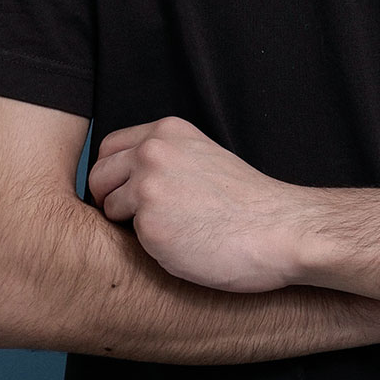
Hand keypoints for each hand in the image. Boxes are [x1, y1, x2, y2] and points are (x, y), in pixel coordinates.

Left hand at [87, 119, 379, 342]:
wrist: (281, 231)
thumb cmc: (249, 204)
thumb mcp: (203, 158)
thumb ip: (166, 158)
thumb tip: (125, 178)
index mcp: (168, 130)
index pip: (110, 147)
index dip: (114, 175)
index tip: (127, 196)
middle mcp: (152, 150)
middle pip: (98, 175)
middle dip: (109, 200)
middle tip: (135, 224)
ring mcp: (148, 185)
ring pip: (107, 207)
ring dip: (127, 225)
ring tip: (167, 235)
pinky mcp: (148, 224)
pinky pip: (126, 239)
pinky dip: (145, 248)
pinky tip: (178, 249)